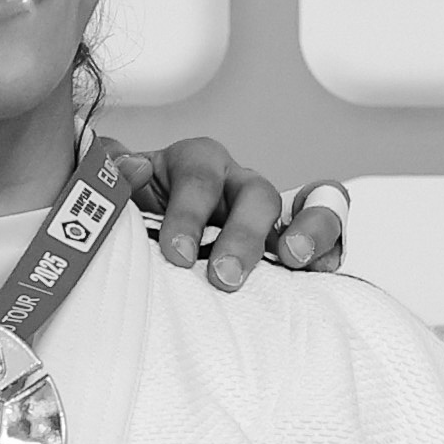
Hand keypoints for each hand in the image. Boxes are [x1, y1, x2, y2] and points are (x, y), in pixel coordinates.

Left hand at [135, 135, 347, 289]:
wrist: (149, 245)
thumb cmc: (138, 219)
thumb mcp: (118, 196)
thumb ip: (112, 176)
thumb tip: (129, 167)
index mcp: (196, 164)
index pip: (198, 177)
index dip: (188, 214)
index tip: (175, 256)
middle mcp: (239, 183)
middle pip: (256, 192)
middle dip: (243, 235)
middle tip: (224, 278)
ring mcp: (271, 213)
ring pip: (307, 205)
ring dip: (307, 230)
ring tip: (294, 261)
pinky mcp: (295, 241)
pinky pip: (329, 234)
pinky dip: (330, 247)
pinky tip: (323, 272)